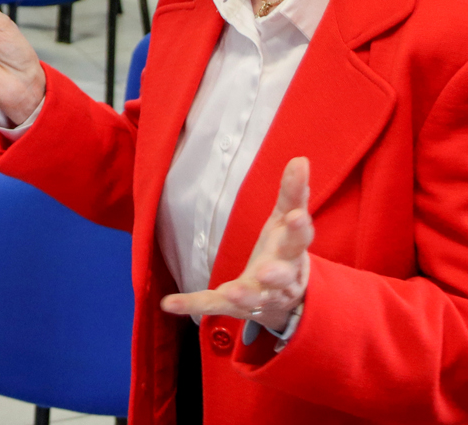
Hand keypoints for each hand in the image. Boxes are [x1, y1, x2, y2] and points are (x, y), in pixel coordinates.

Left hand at [161, 157, 312, 333]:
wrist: (287, 301)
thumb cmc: (284, 251)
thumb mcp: (286, 220)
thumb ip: (292, 193)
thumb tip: (300, 159)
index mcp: (292, 252)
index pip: (299, 239)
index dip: (299, 228)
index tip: (297, 216)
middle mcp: (280, 278)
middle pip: (282, 275)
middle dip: (276, 273)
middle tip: (267, 269)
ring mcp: (258, 295)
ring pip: (254, 297)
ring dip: (243, 294)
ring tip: (232, 293)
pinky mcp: (235, 307)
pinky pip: (213, 305)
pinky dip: (191, 304)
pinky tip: (168, 303)